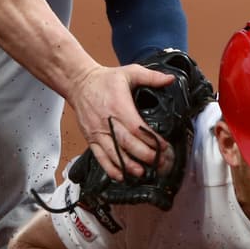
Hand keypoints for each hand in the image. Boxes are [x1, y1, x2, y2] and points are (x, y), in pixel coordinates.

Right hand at [72, 64, 174, 179]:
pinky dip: (110, 168)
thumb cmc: (104, 80)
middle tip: (160, 163)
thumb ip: (151, 76)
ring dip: (128, 165)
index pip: (138, 128)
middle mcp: (108, 122)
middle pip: (128, 144)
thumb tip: (170, 79)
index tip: (165, 147)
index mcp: (119, 106)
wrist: (79, 83)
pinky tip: (121, 175)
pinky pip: (100, 157)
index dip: (152, 140)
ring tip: (142, 173)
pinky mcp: (91, 138)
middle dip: (145, 156)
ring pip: (114, 153)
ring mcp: (98, 132)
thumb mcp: (130, 72)